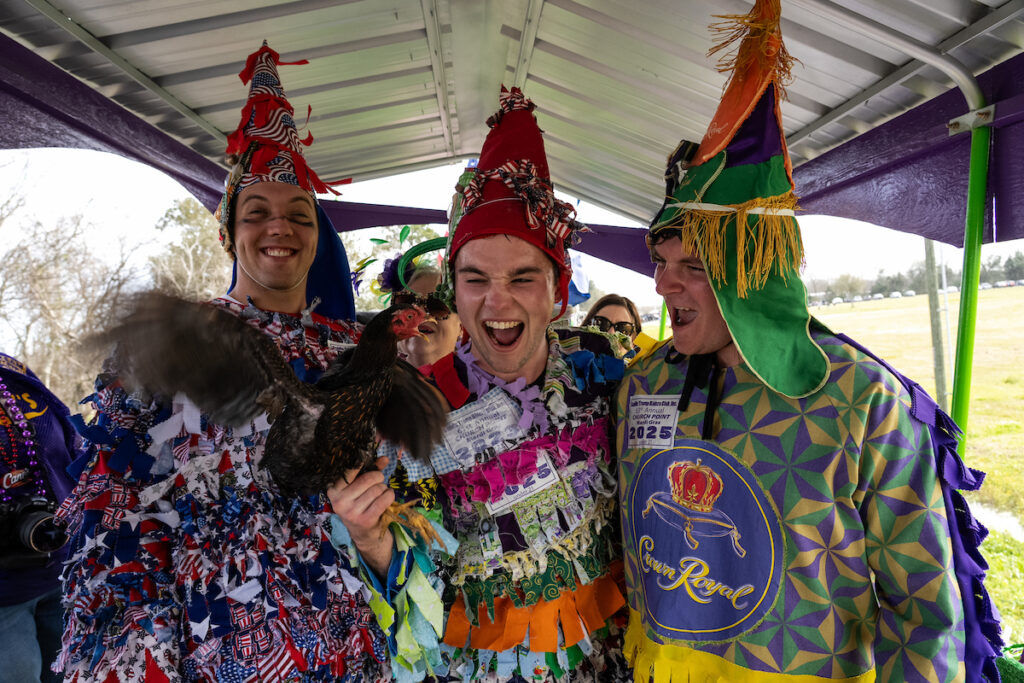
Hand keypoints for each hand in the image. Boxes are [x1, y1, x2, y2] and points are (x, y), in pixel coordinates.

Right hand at [327, 456, 394, 575]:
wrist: (363, 533)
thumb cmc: (360, 504)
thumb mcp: (359, 487)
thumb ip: (370, 470)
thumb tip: (384, 458)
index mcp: (333, 490)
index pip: (349, 470)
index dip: (361, 461)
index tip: (367, 456)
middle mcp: (339, 501)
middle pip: (368, 479)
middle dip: (378, 477)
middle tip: (378, 482)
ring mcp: (351, 512)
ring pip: (377, 489)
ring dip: (384, 489)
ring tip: (380, 493)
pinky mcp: (365, 520)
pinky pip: (384, 500)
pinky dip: (389, 496)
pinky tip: (386, 498)